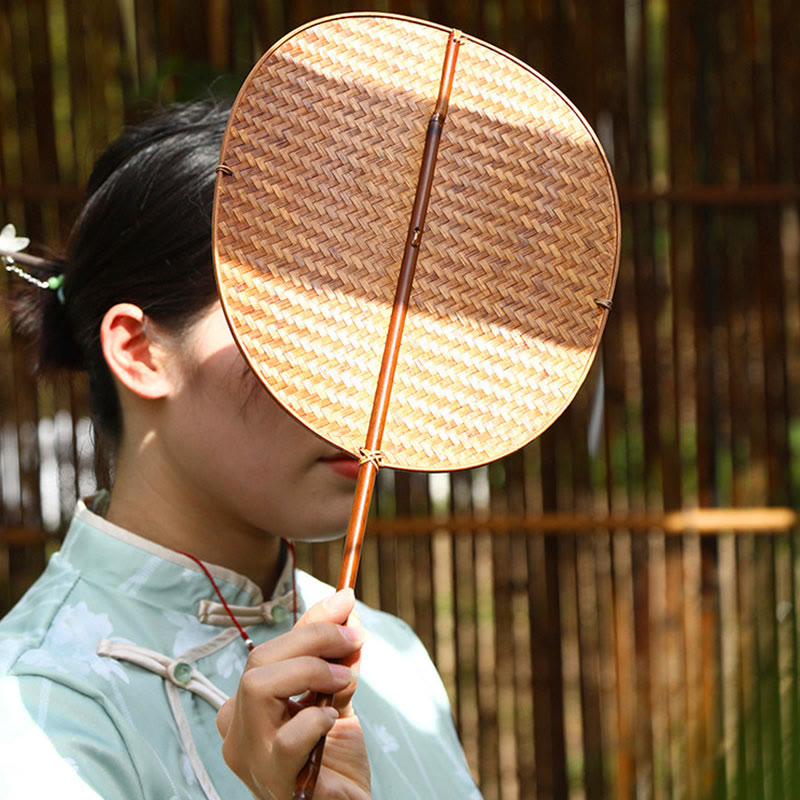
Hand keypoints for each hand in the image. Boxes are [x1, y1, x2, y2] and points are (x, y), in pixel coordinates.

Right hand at [216, 589, 371, 799]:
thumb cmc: (332, 757)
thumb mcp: (334, 696)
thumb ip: (335, 659)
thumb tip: (346, 609)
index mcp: (245, 708)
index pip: (267, 652)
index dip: (309, 623)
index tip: (346, 603)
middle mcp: (237, 732)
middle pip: (258, 663)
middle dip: (311, 639)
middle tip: (353, 639)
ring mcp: (251, 759)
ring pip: (257, 689)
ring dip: (309, 670)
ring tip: (345, 679)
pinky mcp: (275, 784)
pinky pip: (286, 741)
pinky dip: (313, 720)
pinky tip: (331, 720)